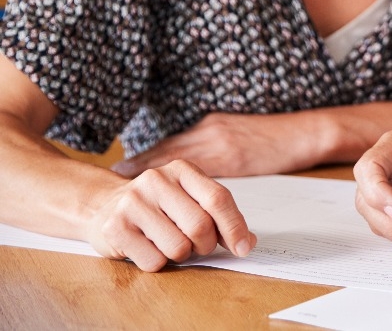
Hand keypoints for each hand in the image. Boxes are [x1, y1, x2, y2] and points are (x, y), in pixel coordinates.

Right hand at [87, 160, 255, 271]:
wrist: (104, 206)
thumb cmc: (158, 206)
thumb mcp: (190, 199)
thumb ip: (220, 216)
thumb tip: (247, 243)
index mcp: (181, 170)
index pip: (218, 199)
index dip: (234, 227)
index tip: (242, 247)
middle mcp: (155, 180)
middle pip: (200, 226)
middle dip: (205, 245)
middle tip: (196, 245)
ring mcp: (132, 203)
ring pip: (178, 247)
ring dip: (180, 255)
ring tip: (167, 242)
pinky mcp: (115, 227)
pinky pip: (154, 261)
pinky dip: (157, 262)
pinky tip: (147, 247)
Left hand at [111, 112, 319, 177]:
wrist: (306, 131)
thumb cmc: (277, 137)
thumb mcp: (241, 137)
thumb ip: (219, 147)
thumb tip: (198, 171)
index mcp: (212, 126)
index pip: (174, 143)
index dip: (149, 156)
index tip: (126, 167)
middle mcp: (211, 131)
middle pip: (170, 149)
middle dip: (143, 163)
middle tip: (118, 175)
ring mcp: (222, 142)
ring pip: (181, 159)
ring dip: (156, 174)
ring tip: (132, 186)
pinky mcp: (235, 156)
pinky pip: (202, 173)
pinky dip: (183, 186)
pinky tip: (169, 195)